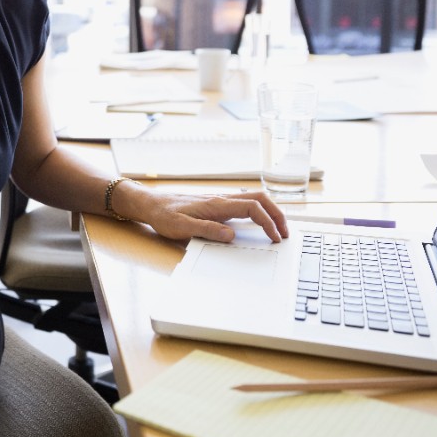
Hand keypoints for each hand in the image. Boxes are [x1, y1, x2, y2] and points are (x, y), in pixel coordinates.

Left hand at [143, 190, 288, 243]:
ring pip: (253, 199)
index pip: (252, 208)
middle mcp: (221, 199)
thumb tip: (231, 236)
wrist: (151, 204)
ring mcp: (220, 201)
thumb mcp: (181, 227)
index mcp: (216, 204)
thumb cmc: (164, 215)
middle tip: (285, 232)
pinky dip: (259, 211)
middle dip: (276, 214)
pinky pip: (244, 204)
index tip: (275, 237)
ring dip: (269, 211)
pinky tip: (259, 223)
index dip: (268, 221)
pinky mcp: (217, 205)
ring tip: (278, 228)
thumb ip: (206, 230)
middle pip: (259, 198)